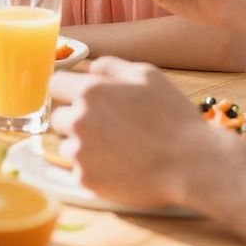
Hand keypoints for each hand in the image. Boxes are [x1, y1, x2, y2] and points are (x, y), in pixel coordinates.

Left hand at [50, 58, 216, 208]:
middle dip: (76, 118)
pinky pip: (78, 169)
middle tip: (106, 125)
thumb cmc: (173, 117)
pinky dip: (93, 167)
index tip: (80, 97)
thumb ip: (112, 66)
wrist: (190, 163)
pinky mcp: (86, 179)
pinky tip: (119, 165)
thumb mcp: (148, 76)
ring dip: (82, 145)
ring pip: (65, 145)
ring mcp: (80, 152)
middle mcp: (78, 121)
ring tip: (115, 148)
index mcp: (90, 92)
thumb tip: (90, 68)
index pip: (55, 84)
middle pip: (58, 117)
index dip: (68, 89)